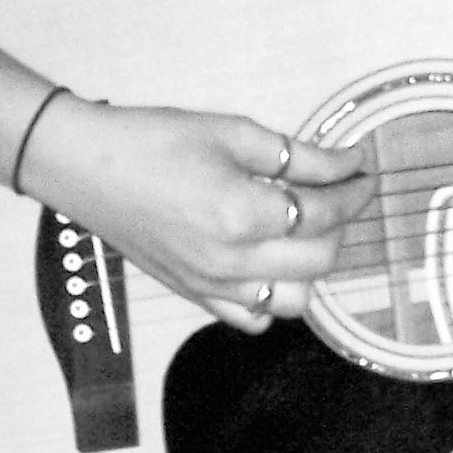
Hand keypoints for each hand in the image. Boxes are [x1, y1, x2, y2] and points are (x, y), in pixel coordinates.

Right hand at [19, 94, 381, 331]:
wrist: (87, 166)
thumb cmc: (154, 141)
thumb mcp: (235, 133)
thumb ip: (300, 155)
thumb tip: (347, 162)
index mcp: (242, 215)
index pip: (324, 212)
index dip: (354, 189)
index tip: (365, 170)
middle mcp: (230, 262)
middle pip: (320, 259)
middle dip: (343, 223)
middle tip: (343, 191)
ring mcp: (211, 286)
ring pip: (295, 301)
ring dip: (314, 265)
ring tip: (309, 226)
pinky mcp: (193, 295)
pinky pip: (252, 319)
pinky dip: (275, 299)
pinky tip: (274, 263)